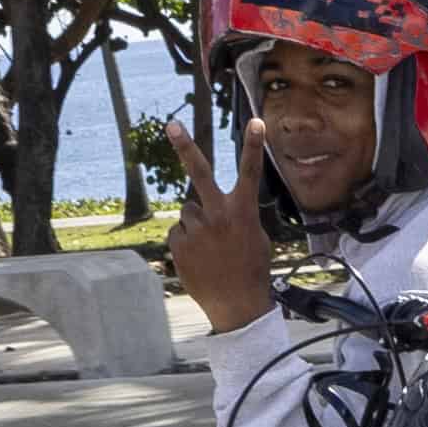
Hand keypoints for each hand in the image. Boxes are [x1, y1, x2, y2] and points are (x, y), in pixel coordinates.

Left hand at [163, 118, 274, 334]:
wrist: (237, 306)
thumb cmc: (251, 270)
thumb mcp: (255, 239)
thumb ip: (236, 216)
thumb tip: (213, 209)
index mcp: (242, 212)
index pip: (250, 172)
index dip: (254, 145)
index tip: (257, 121)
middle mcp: (218, 215)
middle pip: (199, 172)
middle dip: (185, 146)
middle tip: (171, 125)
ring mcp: (197, 229)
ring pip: (188, 211)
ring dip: (196, 224)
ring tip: (209, 248)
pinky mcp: (180, 244)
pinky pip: (179, 232)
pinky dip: (186, 242)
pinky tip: (199, 258)